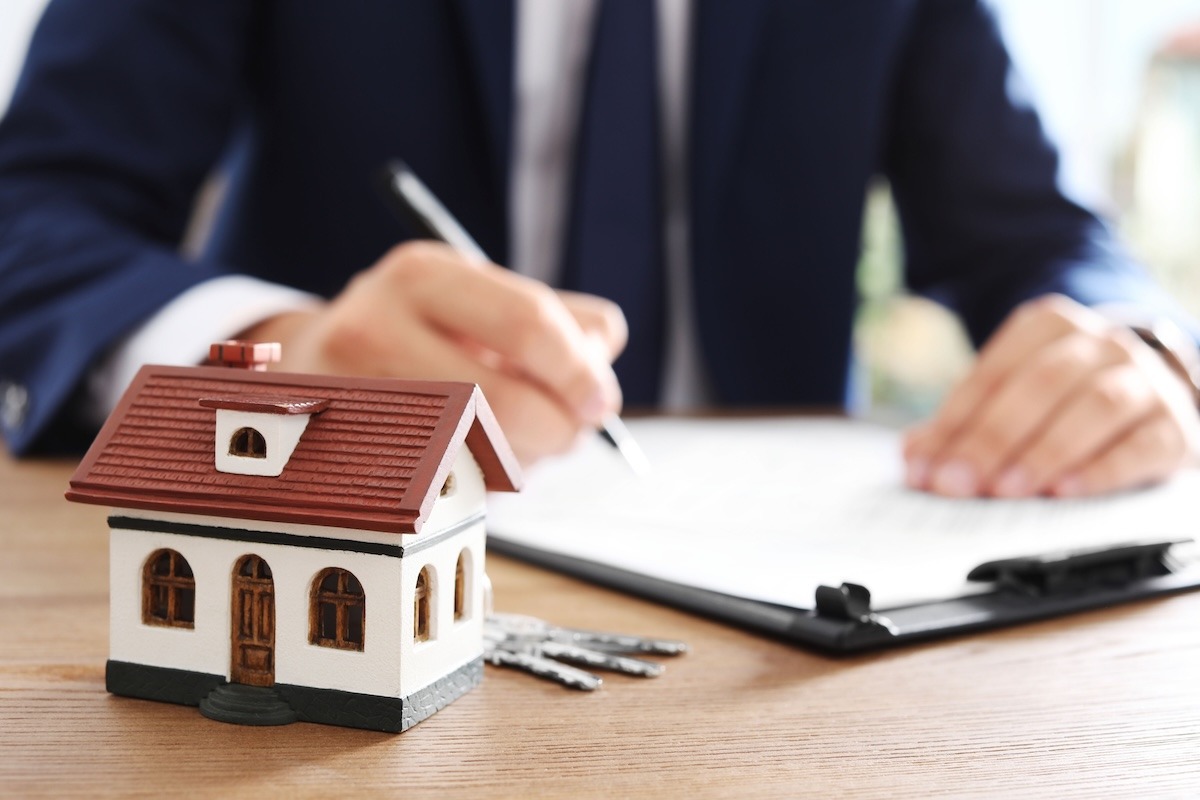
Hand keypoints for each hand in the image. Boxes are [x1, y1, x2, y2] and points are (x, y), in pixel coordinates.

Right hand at [240, 242, 626, 465]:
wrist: (314, 365)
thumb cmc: (423, 332)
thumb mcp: (479, 299)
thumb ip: (559, 322)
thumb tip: (602, 367)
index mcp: (421, 276)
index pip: (527, 323)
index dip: (580, 371)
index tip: (601, 400)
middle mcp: (374, 328)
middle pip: (506, 401)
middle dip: (560, 428)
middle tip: (573, 431)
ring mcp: (352, 398)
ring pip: (481, 454)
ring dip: (527, 459)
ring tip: (519, 437)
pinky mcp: (346, 458)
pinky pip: (450, 487)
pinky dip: (487, 481)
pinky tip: (478, 456)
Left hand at [903, 294, 1199, 497]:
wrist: (1155, 392)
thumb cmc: (1065, 398)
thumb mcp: (1014, 397)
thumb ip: (963, 424)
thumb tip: (915, 456)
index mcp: (1048, 327)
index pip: (992, 374)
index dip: (953, 423)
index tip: (923, 468)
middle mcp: (1100, 343)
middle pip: (1040, 385)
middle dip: (992, 439)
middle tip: (956, 484)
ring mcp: (1144, 380)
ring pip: (1096, 407)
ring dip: (1045, 451)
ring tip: (1007, 490)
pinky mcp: (1175, 425)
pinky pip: (1141, 444)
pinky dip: (1102, 470)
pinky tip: (1066, 492)